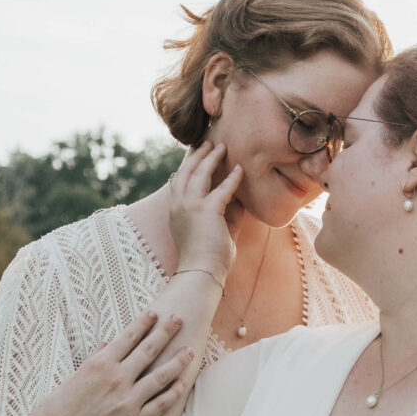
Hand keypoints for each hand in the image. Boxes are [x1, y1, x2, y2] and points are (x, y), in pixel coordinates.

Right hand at [20, 310, 194, 415]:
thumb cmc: (57, 410)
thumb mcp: (73, 378)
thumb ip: (94, 360)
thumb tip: (106, 344)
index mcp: (99, 364)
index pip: (128, 337)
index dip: (144, 323)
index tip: (156, 313)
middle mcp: (117, 379)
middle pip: (149, 350)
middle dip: (166, 331)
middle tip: (179, 318)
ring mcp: (128, 401)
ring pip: (161, 376)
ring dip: (178, 361)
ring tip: (190, 350)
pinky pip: (160, 405)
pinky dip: (174, 392)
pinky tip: (184, 383)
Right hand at [169, 142, 244, 284]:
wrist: (202, 272)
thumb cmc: (209, 258)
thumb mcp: (216, 231)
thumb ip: (226, 214)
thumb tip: (240, 200)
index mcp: (176, 211)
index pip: (180, 182)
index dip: (188, 167)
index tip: (197, 155)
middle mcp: (178, 205)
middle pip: (186, 172)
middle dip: (197, 155)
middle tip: (208, 143)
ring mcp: (190, 206)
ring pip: (199, 173)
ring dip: (211, 158)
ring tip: (221, 146)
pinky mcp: (206, 210)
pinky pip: (222, 189)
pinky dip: (233, 179)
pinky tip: (240, 170)